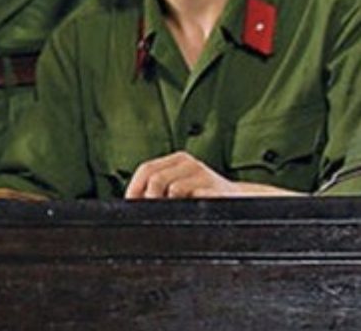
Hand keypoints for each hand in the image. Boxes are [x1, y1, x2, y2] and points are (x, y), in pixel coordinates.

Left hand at [125, 151, 297, 198]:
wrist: (245, 202)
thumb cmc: (205, 198)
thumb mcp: (181, 187)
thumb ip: (159, 190)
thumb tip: (131, 204)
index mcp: (177, 160)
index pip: (146, 169)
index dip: (134, 188)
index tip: (130, 204)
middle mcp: (190, 164)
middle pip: (155, 178)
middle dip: (148, 198)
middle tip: (148, 213)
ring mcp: (205, 175)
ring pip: (173, 189)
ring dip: (167, 205)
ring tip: (169, 214)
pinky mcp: (219, 190)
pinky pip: (197, 197)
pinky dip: (188, 207)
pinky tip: (188, 213)